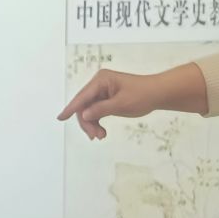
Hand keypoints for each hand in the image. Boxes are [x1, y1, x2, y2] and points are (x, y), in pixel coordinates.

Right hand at [56, 67, 195, 138]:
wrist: (157, 94)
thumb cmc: (142, 95)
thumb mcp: (121, 104)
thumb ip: (101, 109)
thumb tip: (84, 114)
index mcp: (101, 80)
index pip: (82, 96)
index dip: (71, 108)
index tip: (60, 118)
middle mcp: (99, 84)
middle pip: (84, 105)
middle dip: (87, 122)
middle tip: (96, 137)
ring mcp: (102, 91)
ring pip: (89, 110)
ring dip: (92, 124)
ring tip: (101, 136)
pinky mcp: (107, 98)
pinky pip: (96, 111)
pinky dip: (97, 122)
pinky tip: (102, 132)